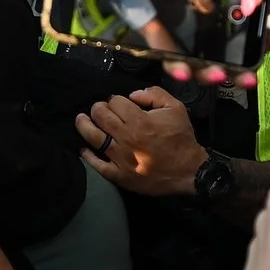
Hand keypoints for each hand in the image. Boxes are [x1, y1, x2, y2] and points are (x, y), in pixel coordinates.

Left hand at [75, 87, 207, 194]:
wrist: (188, 171)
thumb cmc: (181, 138)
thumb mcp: (175, 108)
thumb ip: (154, 94)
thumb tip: (132, 95)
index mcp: (139, 120)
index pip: (115, 102)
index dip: (114, 99)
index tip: (117, 103)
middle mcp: (126, 137)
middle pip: (100, 116)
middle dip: (97, 108)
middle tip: (98, 109)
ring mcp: (120, 158)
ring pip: (93, 137)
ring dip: (84, 125)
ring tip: (81, 120)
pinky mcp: (119, 175)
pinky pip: (98, 165)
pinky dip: (88, 155)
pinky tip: (83, 148)